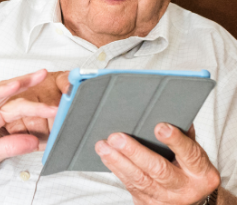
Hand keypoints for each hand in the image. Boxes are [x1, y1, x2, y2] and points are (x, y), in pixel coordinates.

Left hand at [95, 123, 219, 204]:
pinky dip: (116, 169)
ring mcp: (165, 199)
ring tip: (103, 146)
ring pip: (139, 180)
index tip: (160, 127)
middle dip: (135, 153)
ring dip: (117, 161)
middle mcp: (185, 188)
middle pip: (159, 170)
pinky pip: (130, 185)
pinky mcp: (148, 203)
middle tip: (117, 138)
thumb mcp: (194, 153)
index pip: (190, 154)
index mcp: (202, 173)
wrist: (190, 201)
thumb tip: (167, 108)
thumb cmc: (188, 168)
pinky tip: (106, 156)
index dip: (175, 141)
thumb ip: (183, 134)